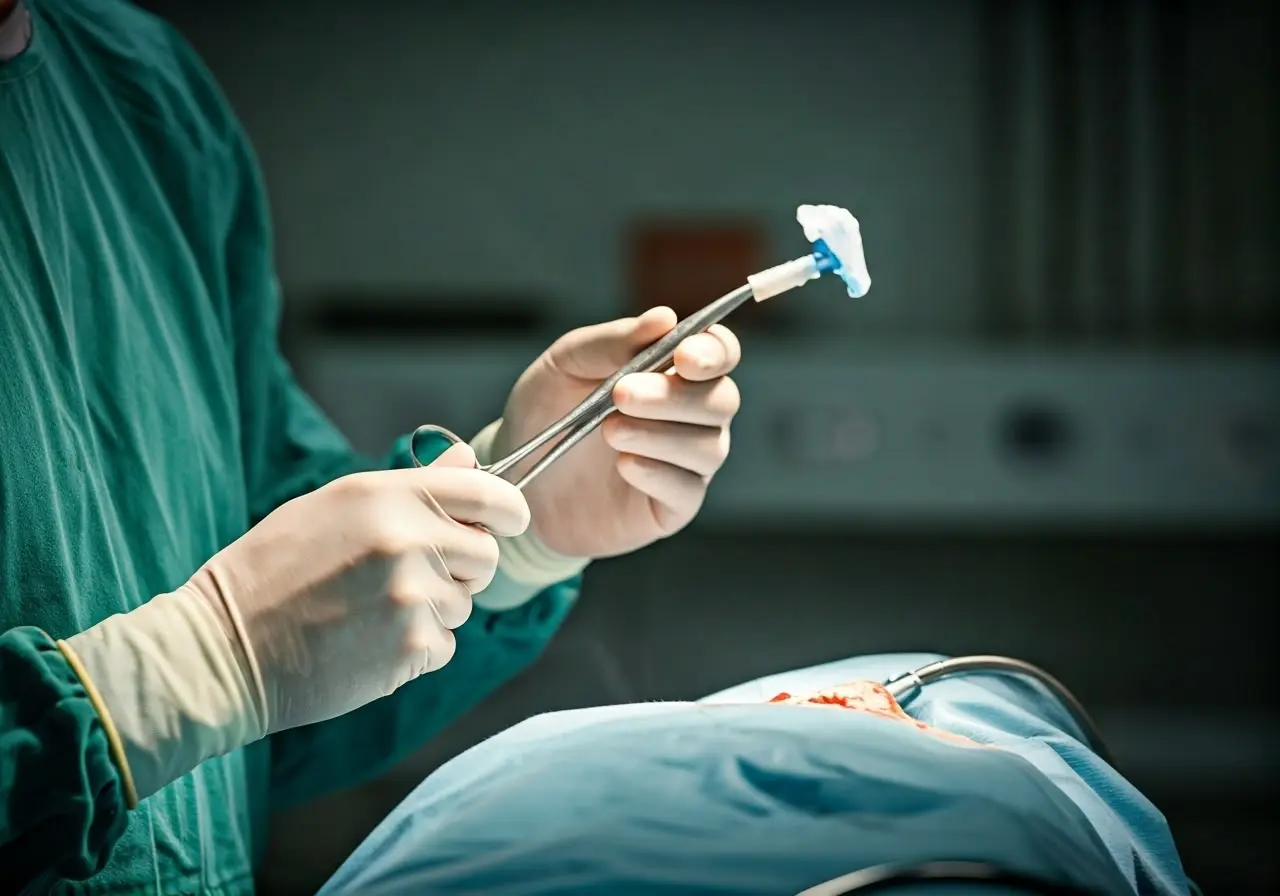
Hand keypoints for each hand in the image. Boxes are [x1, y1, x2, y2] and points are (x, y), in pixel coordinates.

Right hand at [187, 442, 529, 730]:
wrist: (223, 648)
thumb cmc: (274, 570)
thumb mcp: (335, 506)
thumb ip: (412, 484)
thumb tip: (470, 457)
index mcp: (388, 495)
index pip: (489, 493)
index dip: (509, 510)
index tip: (511, 521)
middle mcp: (407, 539)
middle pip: (486, 555)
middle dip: (461, 568)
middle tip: (407, 576)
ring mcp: (412, 595)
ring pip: (464, 604)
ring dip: (432, 610)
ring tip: (370, 610)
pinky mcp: (410, 647)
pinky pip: (444, 645)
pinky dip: (415, 648)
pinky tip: (367, 641)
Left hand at [493, 307, 741, 558]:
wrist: (518, 475)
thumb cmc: (547, 410)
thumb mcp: (566, 364)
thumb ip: (613, 341)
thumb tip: (665, 317)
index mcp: (674, 371)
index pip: (720, 353)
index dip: (713, 352)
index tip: (684, 355)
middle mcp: (692, 416)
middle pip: (722, 400)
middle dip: (675, 396)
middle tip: (622, 394)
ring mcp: (686, 464)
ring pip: (709, 446)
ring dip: (662, 434)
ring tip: (610, 429)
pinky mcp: (671, 508)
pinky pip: (687, 490)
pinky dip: (658, 472)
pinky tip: (624, 463)